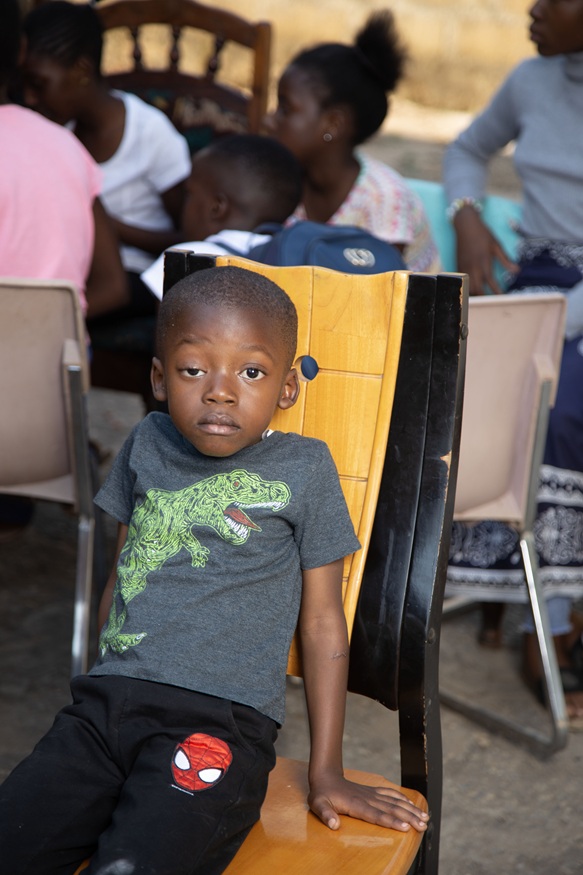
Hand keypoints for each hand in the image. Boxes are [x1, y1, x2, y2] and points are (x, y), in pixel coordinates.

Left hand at [308, 771, 428, 831]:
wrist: (326, 776)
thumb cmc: (321, 794)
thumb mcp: (318, 804)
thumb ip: (326, 814)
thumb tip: (334, 825)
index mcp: (356, 804)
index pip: (377, 815)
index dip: (392, 822)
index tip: (406, 827)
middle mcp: (368, 798)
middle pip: (391, 809)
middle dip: (409, 817)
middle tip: (423, 825)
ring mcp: (372, 794)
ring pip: (394, 801)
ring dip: (410, 809)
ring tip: (425, 817)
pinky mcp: (373, 791)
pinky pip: (390, 794)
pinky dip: (402, 799)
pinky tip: (412, 804)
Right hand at [454, 206, 517, 295]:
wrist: (465, 225)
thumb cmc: (483, 233)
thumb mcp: (496, 245)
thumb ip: (505, 260)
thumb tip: (517, 271)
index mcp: (484, 262)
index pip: (491, 282)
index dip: (497, 292)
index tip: (502, 298)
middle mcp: (473, 267)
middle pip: (477, 288)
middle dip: (484, 297)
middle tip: (492, 302)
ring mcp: (463, 267)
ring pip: (468, 287)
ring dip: (475, 294)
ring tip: (482, 299)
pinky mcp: (457, 266)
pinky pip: (461, 282)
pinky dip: (466, 287)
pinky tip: (471, 290)